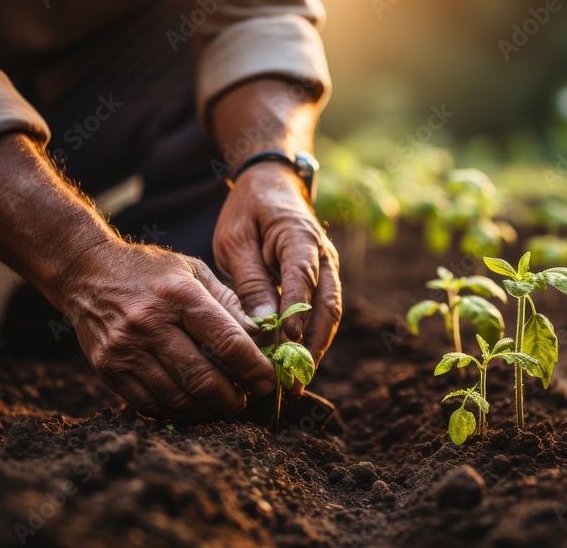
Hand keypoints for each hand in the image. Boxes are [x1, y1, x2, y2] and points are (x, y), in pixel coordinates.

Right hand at [60, 242, 277, 418]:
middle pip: (202, 376)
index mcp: (180, 295)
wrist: (85, 271)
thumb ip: (228, 303)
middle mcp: (150, 322)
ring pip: (176, 396)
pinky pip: (148, 403)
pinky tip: (191, 406)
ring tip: (221, 405)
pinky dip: (175, 411)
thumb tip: (260, 336)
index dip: (253, 368)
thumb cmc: (150, 270)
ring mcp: (126, 348)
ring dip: (206, 408)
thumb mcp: (193, 271)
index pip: (226, 340)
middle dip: (232, 397)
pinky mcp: (107, 368)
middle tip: (245, 400)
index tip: (269, 382)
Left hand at [212, 163, 341, 393]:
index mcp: (300, 239)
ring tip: (297, 383)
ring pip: (329, 315)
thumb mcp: (237, 239)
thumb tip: (262, 324)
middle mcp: (323, 257)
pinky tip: (296, 365)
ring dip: (315, 349)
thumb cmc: (248, 210)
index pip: (303, 280)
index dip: (297, 314)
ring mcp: (327, 270)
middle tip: (294, 380)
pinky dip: (312, 340)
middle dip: (312, 346)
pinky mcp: (321, 282)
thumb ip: (250, 280)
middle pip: (327, 307)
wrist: (271, 184)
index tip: (286, 344)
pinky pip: (322, 314)